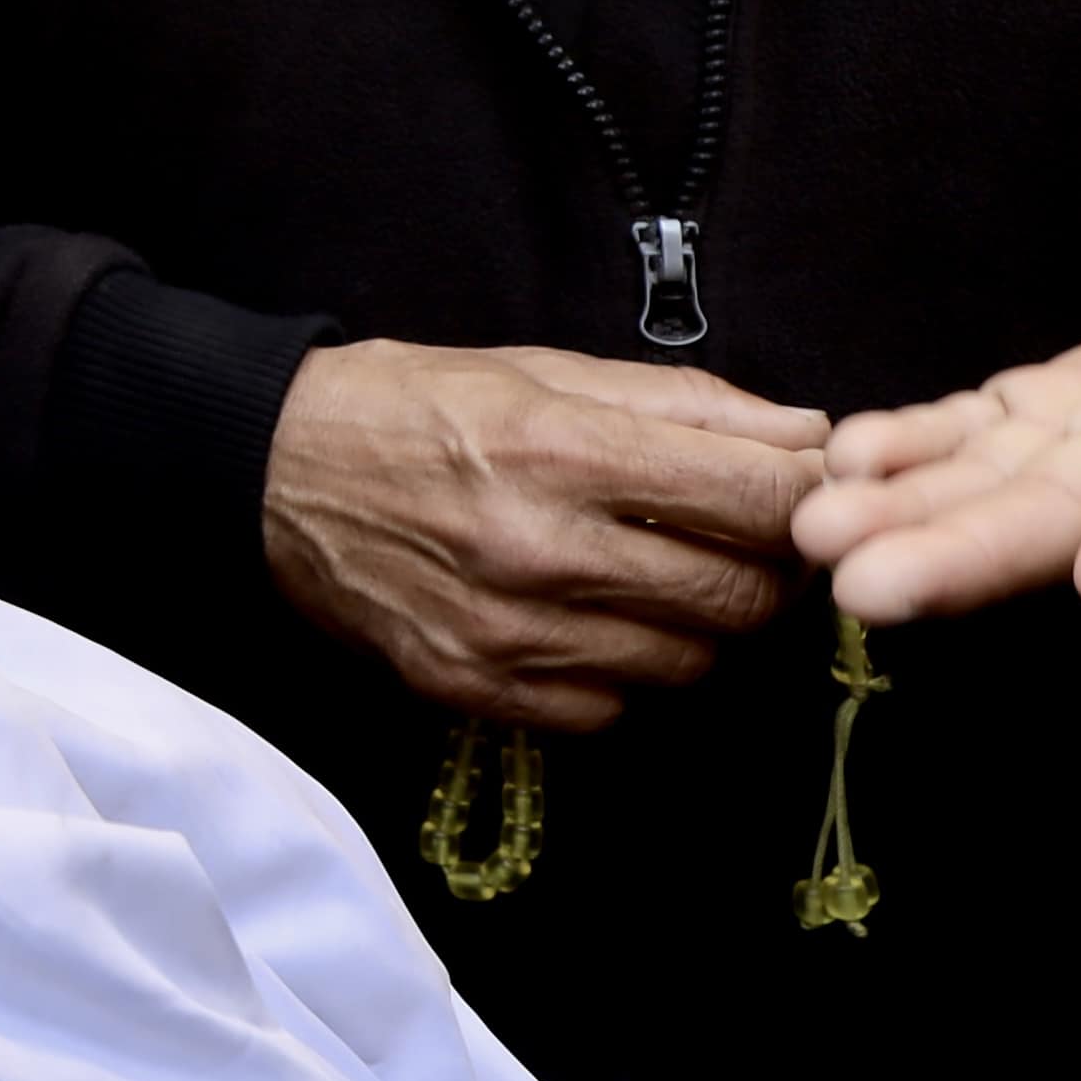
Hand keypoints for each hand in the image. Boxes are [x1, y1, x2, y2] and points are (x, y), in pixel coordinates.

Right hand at [260, 339, 833, 732]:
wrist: (270, 470)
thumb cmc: (413, 405)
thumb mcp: (547, 370)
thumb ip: (687, 406)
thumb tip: (810, 438)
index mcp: (565, 449)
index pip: (759, 502)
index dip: (806, 503)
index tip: (802, 498)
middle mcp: (540, 549)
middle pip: (738, 599)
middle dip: (763, 573)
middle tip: (737, 545)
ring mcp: (505, 631)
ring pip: (684, 664)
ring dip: (693, 627)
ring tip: (653, 580)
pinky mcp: (472, 687)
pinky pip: (607, 711)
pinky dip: (620, 674)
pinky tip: (587, 623)